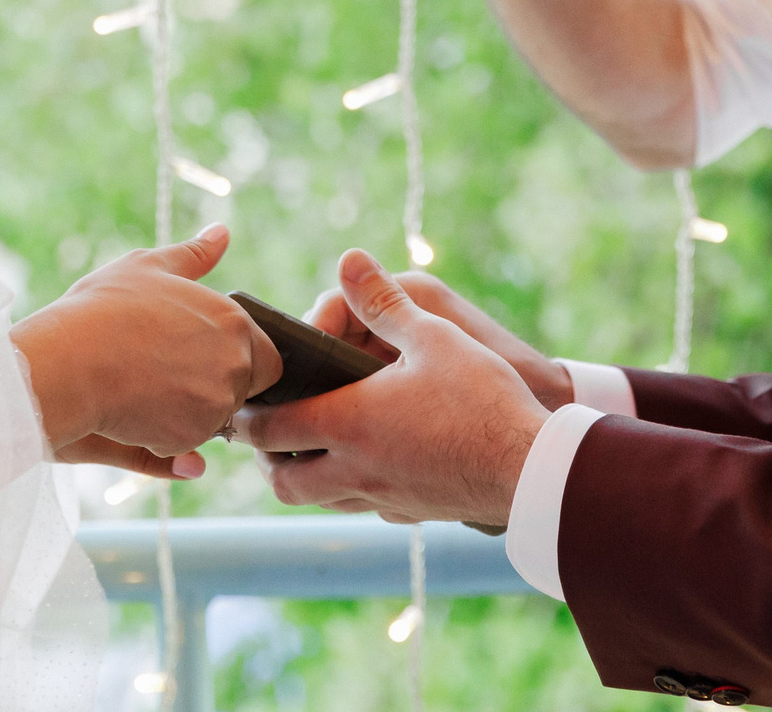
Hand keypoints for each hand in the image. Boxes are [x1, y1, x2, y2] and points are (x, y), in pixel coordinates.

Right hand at [15, 224, 281, 479]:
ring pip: (213, 419)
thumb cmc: (104, 308)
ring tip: (145, 387)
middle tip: (166, 373)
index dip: (236, 359)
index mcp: (233, 320)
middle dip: (215, 386)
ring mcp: (216, 403)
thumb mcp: (149, 267)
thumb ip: (194, 255)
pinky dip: (167, 435)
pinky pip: (187, 443)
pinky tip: (135, 410)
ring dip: (190, 411)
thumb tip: (222, 233)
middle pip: (242, 389)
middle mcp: (236, 363)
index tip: (196, 355)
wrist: (70, 361)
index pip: (266, 356)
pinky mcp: (190, 437)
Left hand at [233, 250, 548, 527]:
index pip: (270, 429)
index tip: (239, 403)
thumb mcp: (433, 335)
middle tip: (266, 434)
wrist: (532, 468)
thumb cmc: (482, 398)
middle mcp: (354, 469)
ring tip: (307, 449)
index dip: (247, 417)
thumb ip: (383, 301)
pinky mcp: (412, 511)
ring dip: (304, 478)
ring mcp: (383, 497)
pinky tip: (367, 466)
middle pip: (283, 481)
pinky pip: (362, 508)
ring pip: (319, 501)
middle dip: (266, 460)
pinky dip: (347, 491)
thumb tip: (347, 259)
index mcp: (348, 422)